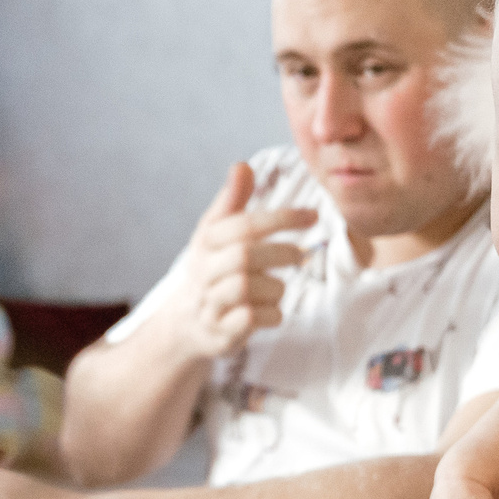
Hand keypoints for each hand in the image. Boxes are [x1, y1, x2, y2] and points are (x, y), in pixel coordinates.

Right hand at [174, 161, 316, 359]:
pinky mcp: (220, 332)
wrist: (185, 323)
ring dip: (274, 287)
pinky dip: (270, 314)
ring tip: (278, 287)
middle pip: (243, 256)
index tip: (313, 215)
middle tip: (301, 255)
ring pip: (246, 288)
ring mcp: (209, 303)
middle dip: (279, 253)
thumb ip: (232, 201)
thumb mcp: (216, 233)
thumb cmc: (211, 270)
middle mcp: (203, 271)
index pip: (243, 225)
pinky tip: (273, 310)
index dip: (281, 218)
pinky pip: (250, 320)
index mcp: (207, 242)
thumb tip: (242, 165)